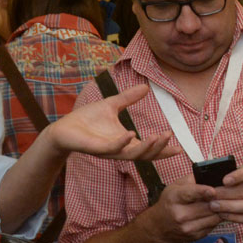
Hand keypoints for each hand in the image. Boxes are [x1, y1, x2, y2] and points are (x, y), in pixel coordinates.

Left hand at [48, 84, 173, 160]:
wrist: (63, 127)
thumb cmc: (86, 119)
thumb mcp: (112, 104)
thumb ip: (129, 98)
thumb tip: (146, 87)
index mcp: (126, 141)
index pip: (149, 149)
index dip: (164, 149)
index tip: (179, 147)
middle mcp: (120, 149)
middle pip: (145, 155)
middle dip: (160, 148)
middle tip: (170, 136)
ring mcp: (109, 151)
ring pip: (132, 155)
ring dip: (147, 148)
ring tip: (159, 136)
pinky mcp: (96, 149)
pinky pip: (113, 149)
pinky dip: (123, 142)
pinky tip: (131, 133)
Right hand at [151, 178, 220, 242]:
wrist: (160, 226)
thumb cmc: (170, 202)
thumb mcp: (175, 186)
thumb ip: (192, 179)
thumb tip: (210, 174)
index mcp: (174, 198)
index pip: (190, 194)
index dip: (203, 192)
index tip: (213, 190)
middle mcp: (180, 214)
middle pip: (206, 207)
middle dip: (218, 199)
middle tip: (226, 193)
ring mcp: (187, 227)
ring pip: (213, 217)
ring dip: (221, 209)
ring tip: (224, 201)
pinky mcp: (195, 236)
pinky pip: (213, 225)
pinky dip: (217, 218)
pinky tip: (216, 212)